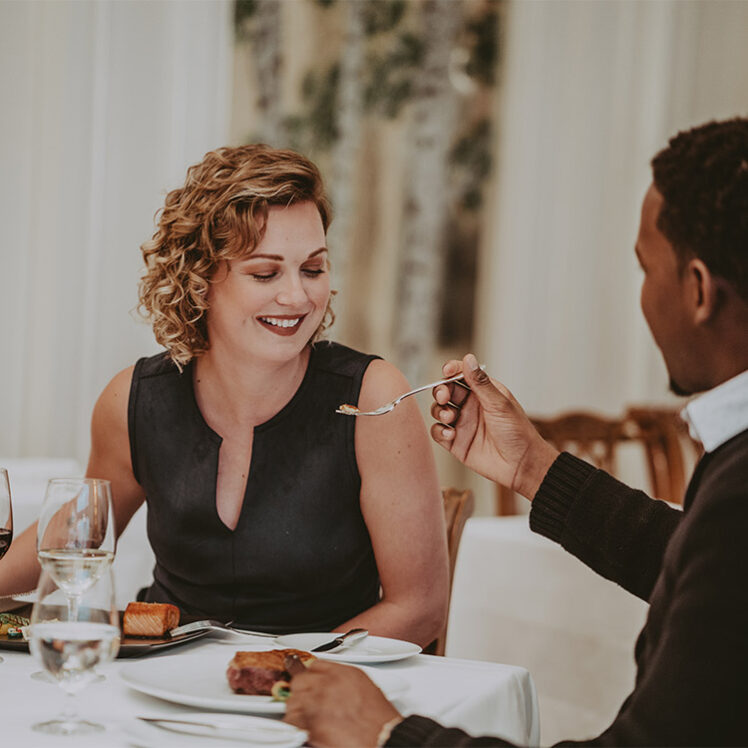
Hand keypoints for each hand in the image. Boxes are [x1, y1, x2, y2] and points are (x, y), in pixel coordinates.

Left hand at [284, 660, 400, 747]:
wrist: (381, 737)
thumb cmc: (379, 719)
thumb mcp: (364, 687)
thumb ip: (342, 681)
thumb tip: (329, 685)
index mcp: (343, 673)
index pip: (315, 665)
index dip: (309, 674)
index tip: (308, 681)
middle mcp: (327, 684)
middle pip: (299, 680)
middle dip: (300, 691)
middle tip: (306, 702)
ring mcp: (317, 702)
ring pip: (292, 701)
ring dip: (297, 709)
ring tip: (307, 718)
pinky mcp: (311, 723)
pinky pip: (292, 721)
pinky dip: (295, 725)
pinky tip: (305, 728)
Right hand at [430, 354, 558, 498]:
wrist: (521, 464)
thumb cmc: (518, 432)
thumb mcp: (499, 403)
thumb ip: (480, 383)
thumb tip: (469, 359)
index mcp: (482, 392)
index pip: (461, 374)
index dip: (451, 370)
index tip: (447, 372)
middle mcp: (470, 406)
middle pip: (445, 391)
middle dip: (441, 391)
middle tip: (445, 397)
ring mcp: (462, 423)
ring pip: (438, 410)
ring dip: (439, 411)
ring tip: (451, 418)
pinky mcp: (455, 442)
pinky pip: (438, 432)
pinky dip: (439, 431)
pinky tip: (450, 435)